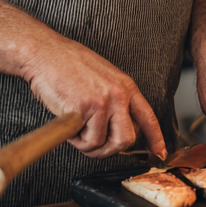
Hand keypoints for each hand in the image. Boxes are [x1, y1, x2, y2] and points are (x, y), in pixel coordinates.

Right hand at [21, 34, 165, 159]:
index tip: (159, 153)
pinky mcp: (84, 109)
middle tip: (95, 145)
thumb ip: (115, 100)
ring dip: (86, 143)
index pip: (148, 117)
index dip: (155, 138)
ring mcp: (103, 102)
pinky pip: (84, 140)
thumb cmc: (68, 65)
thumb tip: (119, 126)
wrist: (46, 54)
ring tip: (76, 128)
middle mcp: (119, 94)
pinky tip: (68, 122)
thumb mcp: (103, 78)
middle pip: (126, 139)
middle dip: (110, 149)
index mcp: (126, 86)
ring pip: (102, 143)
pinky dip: (74, 139)